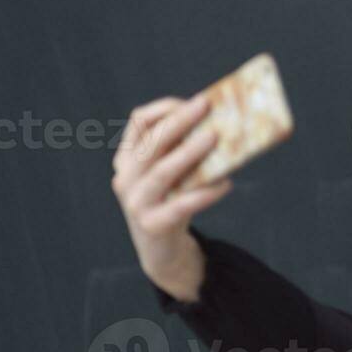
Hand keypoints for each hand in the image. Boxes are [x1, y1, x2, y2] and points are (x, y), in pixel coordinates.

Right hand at [111, 95, 232, 300]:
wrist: (162, 250)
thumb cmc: (174, 200)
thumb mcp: (175, 173)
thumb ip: (186, 150)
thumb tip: (225, 124)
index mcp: (128, 158)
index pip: (138, 123)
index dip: (165, 109)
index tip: (195, 102)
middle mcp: (126, 178)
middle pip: (150, 143)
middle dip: (178, 122)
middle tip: (206, 106)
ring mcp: (136, 203)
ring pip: (161, 172)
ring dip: (188, 152)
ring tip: (214, 137)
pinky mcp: (153, 225)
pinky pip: (181, 205)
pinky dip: (204, 193)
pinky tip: (226, 183)